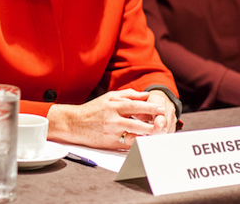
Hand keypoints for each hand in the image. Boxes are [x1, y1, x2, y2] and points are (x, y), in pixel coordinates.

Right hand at [47, 89, 170, 149]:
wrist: (74, 123)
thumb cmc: (92, 110)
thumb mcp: (108, 97)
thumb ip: (127, 95)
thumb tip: (145, 95)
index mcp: (113, 105)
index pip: (135, 105)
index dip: (150, 107)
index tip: (162, 109)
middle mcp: (113, 117)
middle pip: (137, 119)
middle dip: (153, 121)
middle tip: (165, 122)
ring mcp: (112, 131)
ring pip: (134, 133)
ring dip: (148, 133)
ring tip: (159, 133)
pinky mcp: (110, 142)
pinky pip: (128, 144)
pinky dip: (138, 143)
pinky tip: (146, 142)